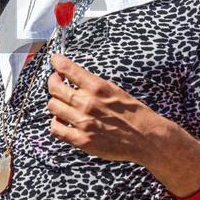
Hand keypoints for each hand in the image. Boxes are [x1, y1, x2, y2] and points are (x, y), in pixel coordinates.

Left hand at [47, 53, 163, 165]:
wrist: (146, 138)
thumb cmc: (133, 113)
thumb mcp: (115, 90)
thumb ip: (93, 85)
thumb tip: (75, 77)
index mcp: (97, 87)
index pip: (68, 69)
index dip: (57, 62)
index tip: (55, 59)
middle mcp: (87, 103)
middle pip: (54, 87)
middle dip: (53, 81)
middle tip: (56, 81)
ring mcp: (83, 122)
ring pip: (53, 106)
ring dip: (55, 102)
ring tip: (60, 103)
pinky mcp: (81, 140)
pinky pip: (56, 129)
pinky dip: (56, 123)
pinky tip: (62, 121)